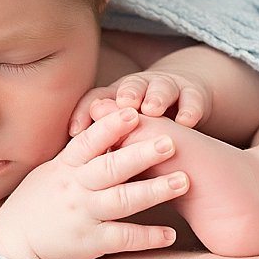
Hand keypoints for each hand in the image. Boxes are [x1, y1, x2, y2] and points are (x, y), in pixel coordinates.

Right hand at [0, 108, 189, 258]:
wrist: (13, 245)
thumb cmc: (37, 204)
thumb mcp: (52, 172)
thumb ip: (79, 152)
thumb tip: (104, 121)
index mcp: (66, 167)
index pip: (89, 141)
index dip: (111, 126)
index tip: (134, 112)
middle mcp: (75, 188)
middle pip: (111, 167)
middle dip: (141, 153)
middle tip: (171, 142)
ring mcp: (82, 215)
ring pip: (122, 200)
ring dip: (154, 190)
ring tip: (183, 181)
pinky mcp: (89, 242)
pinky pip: (122, 238)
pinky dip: (147, 236)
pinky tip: (170, 234)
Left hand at [68, 69, 212, 134]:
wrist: (182, 102)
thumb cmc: (141, 131)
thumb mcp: (119, 138)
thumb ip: (99, 147)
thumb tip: (65, 170)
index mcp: (116, 99)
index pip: (95, 101)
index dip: (83, 113)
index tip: (73, 131)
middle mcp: (140, 89)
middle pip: (129, 88)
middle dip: (125, 96)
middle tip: (121, 107)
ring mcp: (167, 89)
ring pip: (161, 89)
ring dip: (155, 97)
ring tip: (152, 110)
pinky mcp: (193, 94)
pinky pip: (192, 100)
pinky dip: (188, 109)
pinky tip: (186, 122)